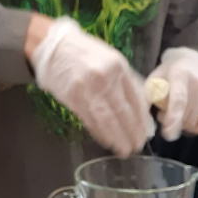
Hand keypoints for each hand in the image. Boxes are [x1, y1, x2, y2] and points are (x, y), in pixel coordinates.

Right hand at [29, 16, 153, 157]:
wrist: (53, 47)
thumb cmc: (84, 53)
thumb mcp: (111, 60)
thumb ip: (125, 81)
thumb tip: (140, 107)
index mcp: (118, 67)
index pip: (135, 99)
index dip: (141, 120)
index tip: (144, 133)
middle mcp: (105, 79)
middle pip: (123, 113)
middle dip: (131, 134)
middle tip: (136, 147)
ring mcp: (88, 90)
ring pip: (107, 121)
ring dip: (117, 139)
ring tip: (123, 151)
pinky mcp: (74, 99)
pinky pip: (91, 121)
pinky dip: (100, 134)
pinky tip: (107, 142)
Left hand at [147, 47, 197, 140]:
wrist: (195, 61)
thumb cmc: (170, 73)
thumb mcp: (155, 79)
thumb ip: (148, 99)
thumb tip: (144, 124)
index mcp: (180, 74)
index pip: (179, 100)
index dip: (173, 118)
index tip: (167, 133)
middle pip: (185, 116)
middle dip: (172, 122)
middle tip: (165, 114)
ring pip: (194, 122)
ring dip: (183, 125)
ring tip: (177, 113)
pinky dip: (196, 127)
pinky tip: (189, 120)